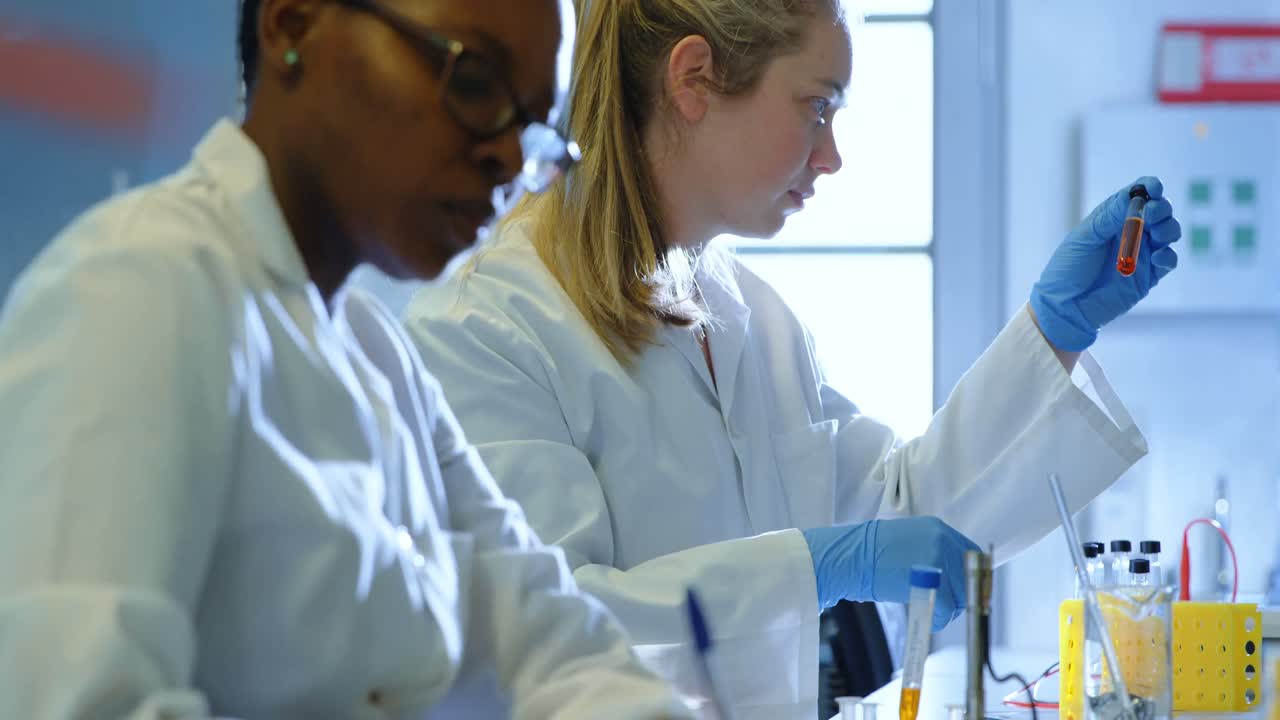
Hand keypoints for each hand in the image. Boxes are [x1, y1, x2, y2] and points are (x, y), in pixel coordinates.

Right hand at [801, 516, 979, 630]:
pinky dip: (941, 618)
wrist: (849, 557)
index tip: (967, 590)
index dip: (970, 575)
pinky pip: (947, 607)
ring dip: (950, 608)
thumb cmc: (869, 554)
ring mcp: (937, 558)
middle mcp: (942, 539)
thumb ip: (931, 552)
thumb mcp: (906, 542)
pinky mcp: (931, 580)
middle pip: (968, 575)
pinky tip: (930, 618)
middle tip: (945, 605)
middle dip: (960, 595)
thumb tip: (947, 576)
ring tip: (932, 611)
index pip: (970, 553)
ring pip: (960, 593)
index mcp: (937, 528)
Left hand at [1029, 176, 1180, 351]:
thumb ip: (1107, 218)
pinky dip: (1167, 255)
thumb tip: (1131, 195)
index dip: (1148, 187)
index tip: (1153, 188)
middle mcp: (1129, 233)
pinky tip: (1156, 257)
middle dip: (1161, 208)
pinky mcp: (1148, 276)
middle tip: (1151, 214)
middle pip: (1159, 211)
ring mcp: (1141, 254)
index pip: (1137, 195)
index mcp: (1112, 218)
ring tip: (1156, 234)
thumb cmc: (1067, 270)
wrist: (1064, 308)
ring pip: (1169, 232)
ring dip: (1168, 228)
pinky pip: (1168, 261)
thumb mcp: (1083, 239)